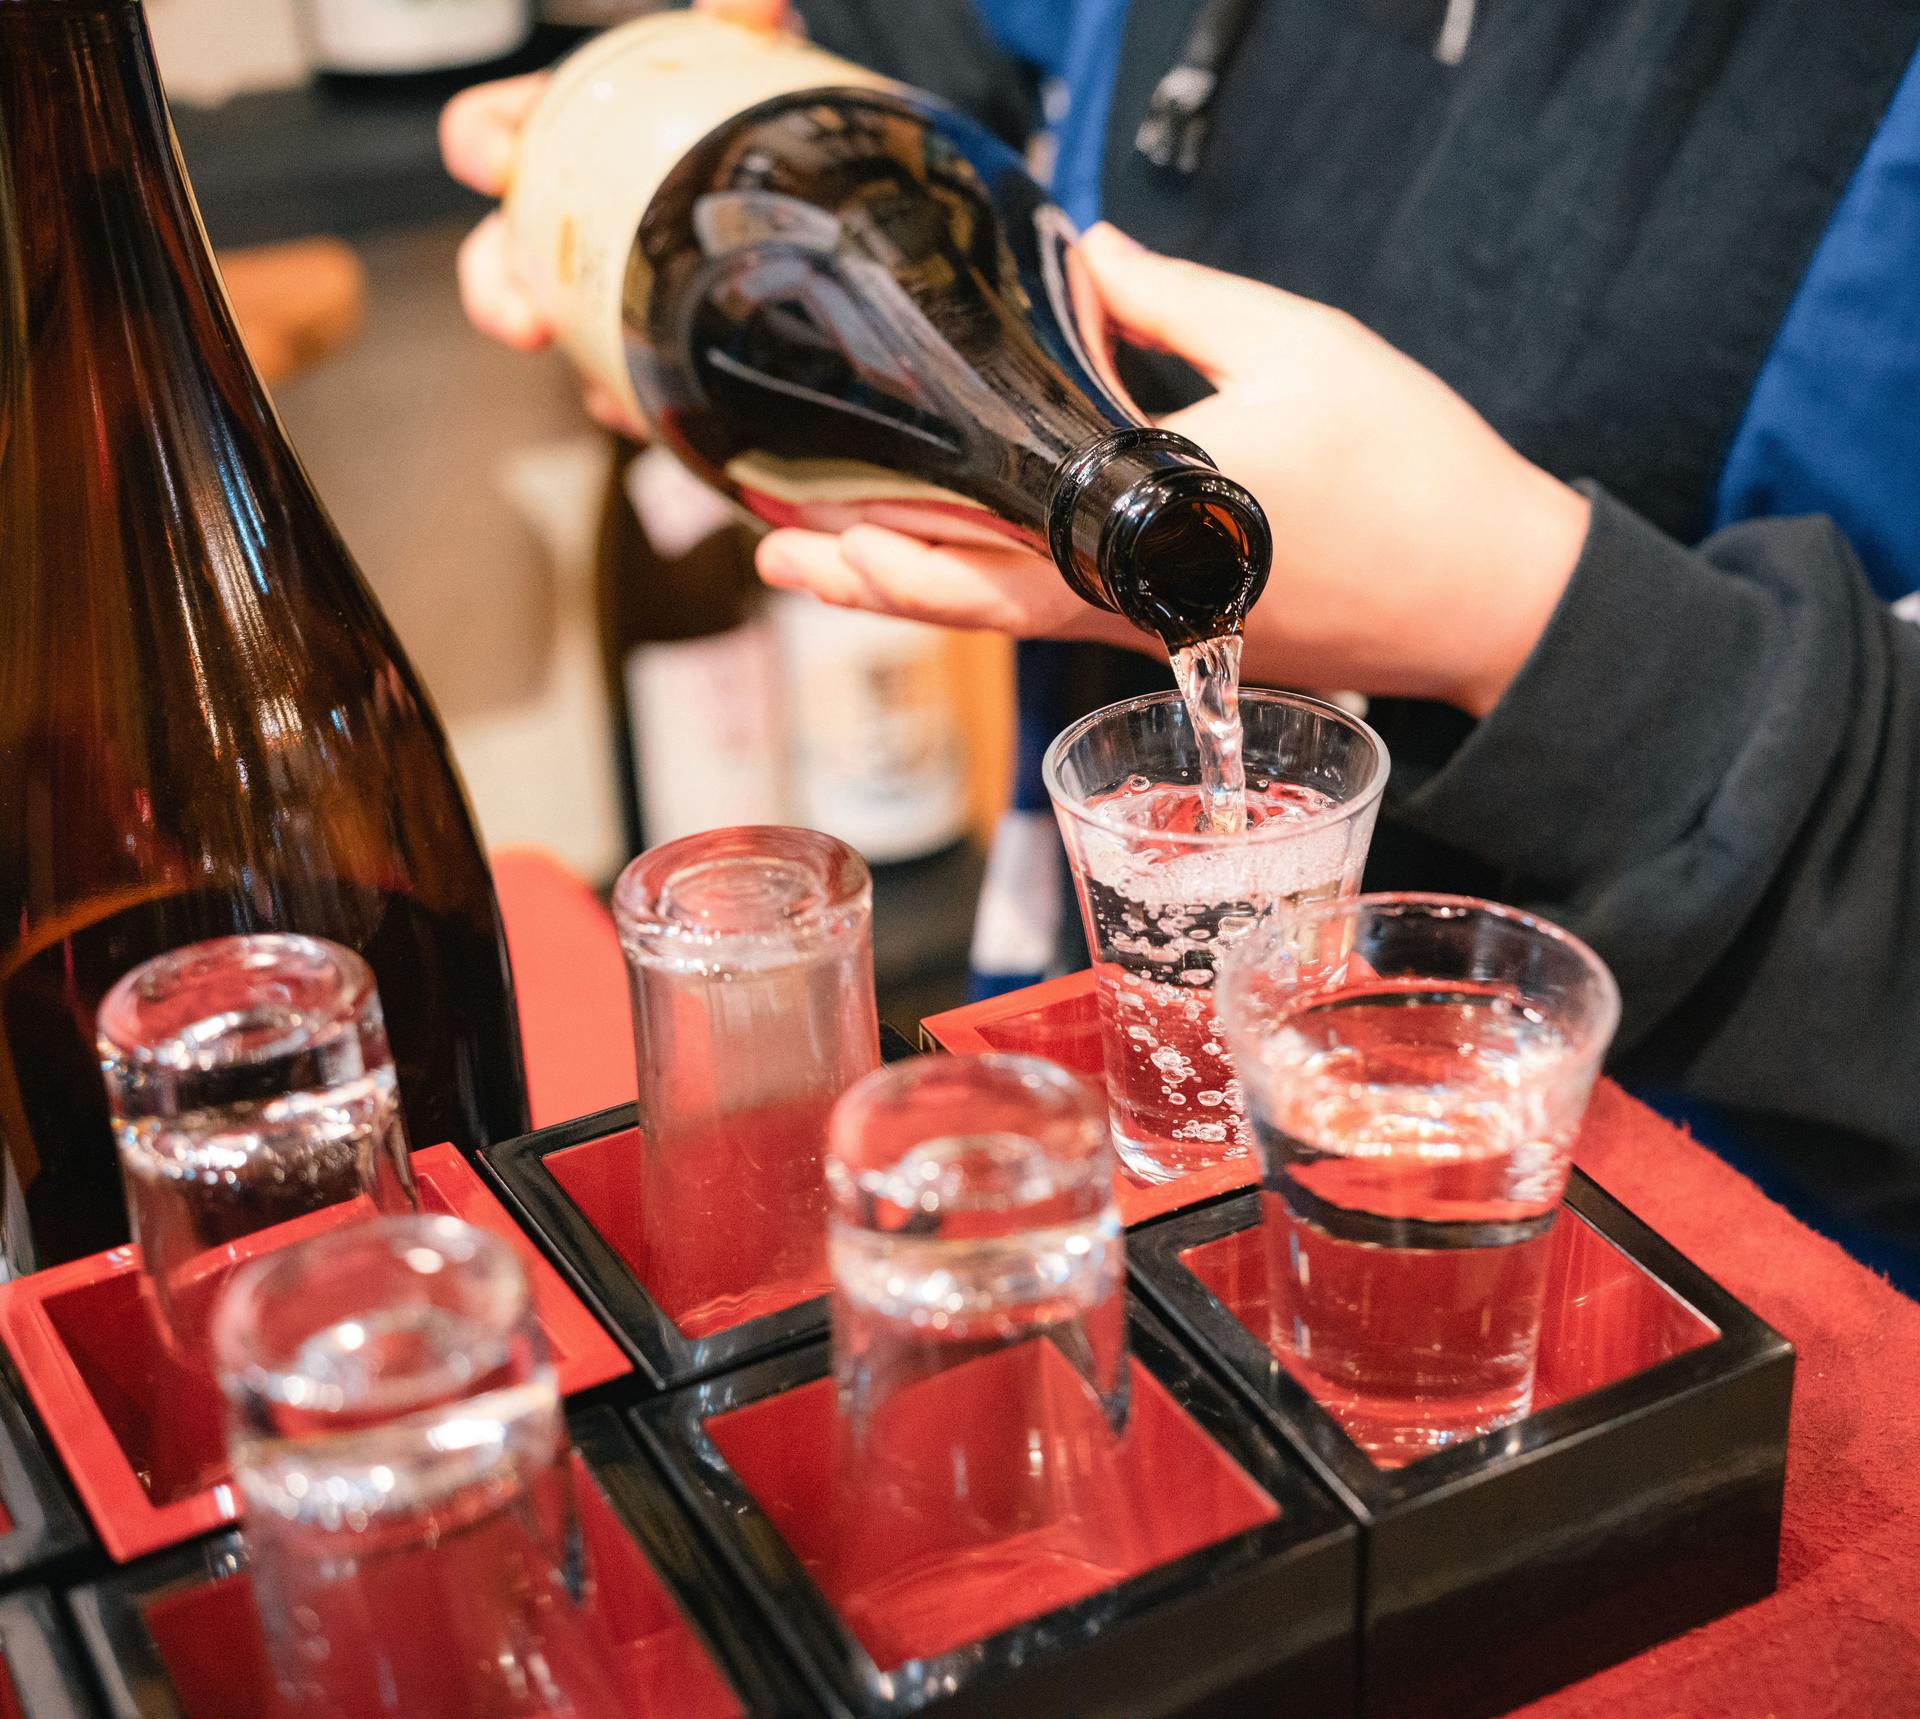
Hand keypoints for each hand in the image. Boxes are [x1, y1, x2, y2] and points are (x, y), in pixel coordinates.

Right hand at [438, 0, 791, 430]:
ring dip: (573, 365)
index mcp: (569, 140)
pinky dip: (638, 400)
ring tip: (597, 394)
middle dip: (495, 291)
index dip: (482, 145)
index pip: (491, 133)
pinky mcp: (639, 346)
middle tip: (521, 322)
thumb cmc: (737, 119)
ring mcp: (599, 288)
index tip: (496, 166)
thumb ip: (738, 27)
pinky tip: (655, 412)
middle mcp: (568, 219)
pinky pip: (623, 382)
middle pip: (498, 255)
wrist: (797, 196)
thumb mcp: (737, 66)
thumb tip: (755, 1)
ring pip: (558, 332)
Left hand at [758, 225, 1590, 717]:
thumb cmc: (1410, 478)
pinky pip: (1054, 610)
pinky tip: (959, 556)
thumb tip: (1089, 247)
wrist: (1491, 596)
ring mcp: (1145, 627)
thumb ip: (1174, 300)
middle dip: (856, 571)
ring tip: (827, 563)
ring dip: (907, 585)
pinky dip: (983, 586)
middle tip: (771, 550)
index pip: (970, 544)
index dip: (872, 528)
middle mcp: (1121, 596)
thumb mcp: (1295, 350)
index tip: (791, 504)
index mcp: (1134, 527)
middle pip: (957, 599)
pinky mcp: (1177, 633)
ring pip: (996, 615)